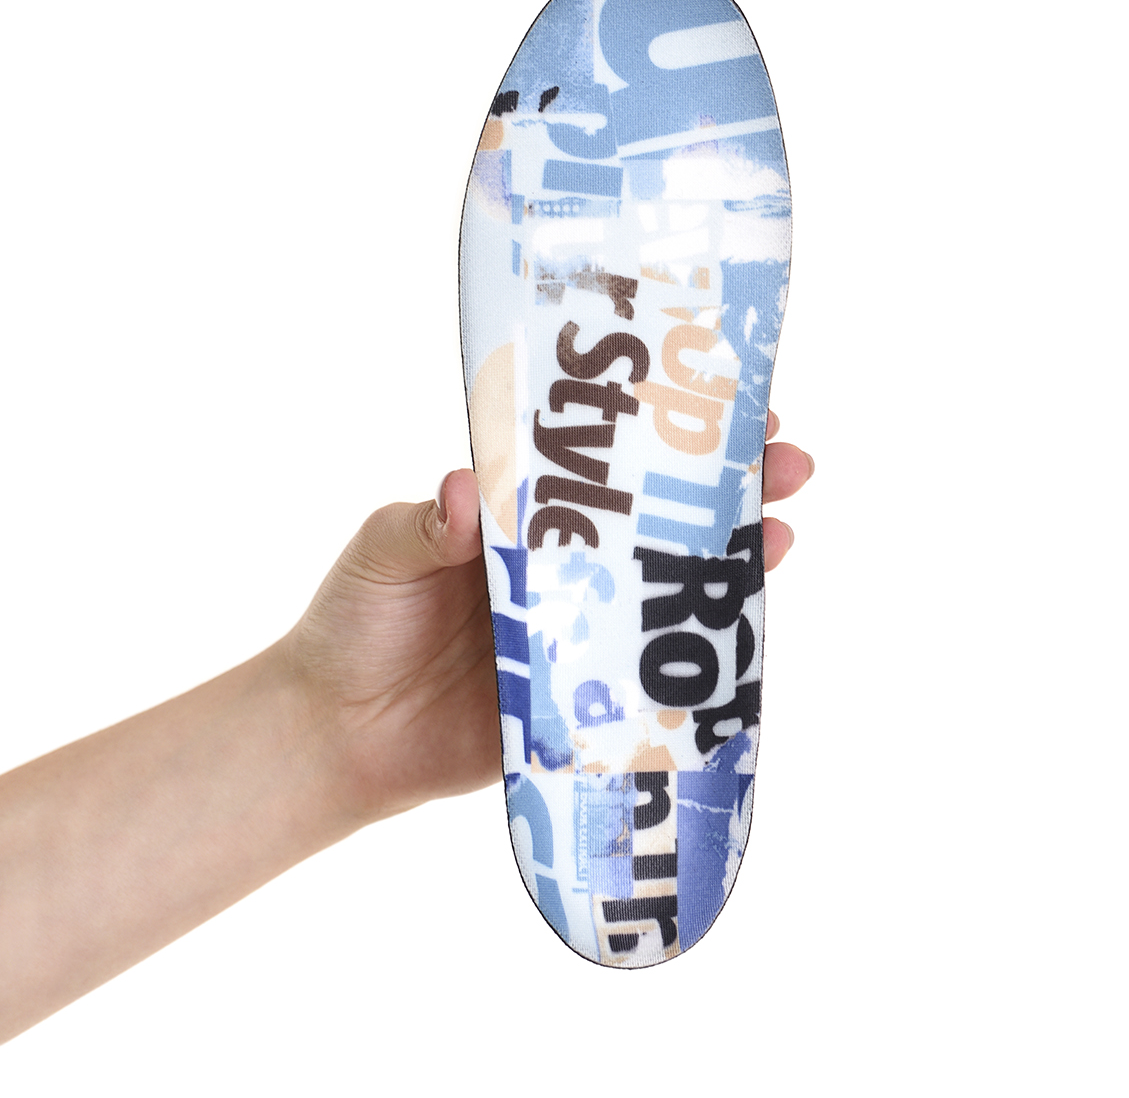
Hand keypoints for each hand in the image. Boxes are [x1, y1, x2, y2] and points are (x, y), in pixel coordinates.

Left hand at [286, 410, 814, 821]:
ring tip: (785, 529)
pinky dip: (698, 656)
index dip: (658, 433)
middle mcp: (563, 569)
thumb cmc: (354, 624)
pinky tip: (744, 629)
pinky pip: (648, 674)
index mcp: (522, 519)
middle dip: (725, 487)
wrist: (336, 735)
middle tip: (786, 460)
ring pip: (667, 589)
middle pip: (656, 521)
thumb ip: (422, 523)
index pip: (602, 465)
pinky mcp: (582, 701)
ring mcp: (580, 633)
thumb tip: (463, 489)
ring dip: (730, 560)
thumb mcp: (382, 553)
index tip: (714, 398)